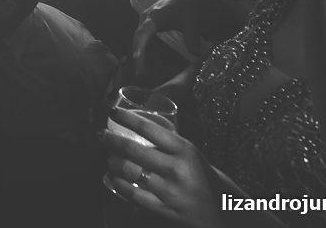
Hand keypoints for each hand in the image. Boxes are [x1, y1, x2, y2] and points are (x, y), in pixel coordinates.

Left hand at [101, 108, 224, 227]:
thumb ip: (171, 145)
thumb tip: (140, 130)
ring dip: (112, 162)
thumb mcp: (195, 156)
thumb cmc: (207, 181)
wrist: (223, 216)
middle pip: (132, 149)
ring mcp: (168, 190)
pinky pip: (131, 194)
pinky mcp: (162, 209)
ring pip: (128, 171)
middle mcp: (176, 168)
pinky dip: (117, 183)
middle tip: (101, 135)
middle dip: (110, 140)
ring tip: (107, 158)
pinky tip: (111, 178)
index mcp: (185, 150)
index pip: (149, 128)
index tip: (111, 110)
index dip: (126, 117)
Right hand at [133, 0, 213, 74]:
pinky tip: (150, 64)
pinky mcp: (149, 25)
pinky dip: (146, 51)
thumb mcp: (193, 21)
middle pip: (138, 40)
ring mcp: (146, 22)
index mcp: (155, 17)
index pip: (143, 33)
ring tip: (145, 73)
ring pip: (139, 41)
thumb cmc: (189, 5)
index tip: (137, 60)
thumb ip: (192, 38)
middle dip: (139, 57)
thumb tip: (196, 55)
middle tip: (143, 75)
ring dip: (142, 56)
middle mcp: (146, 19)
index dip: (139, 47)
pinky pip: (143, 40)